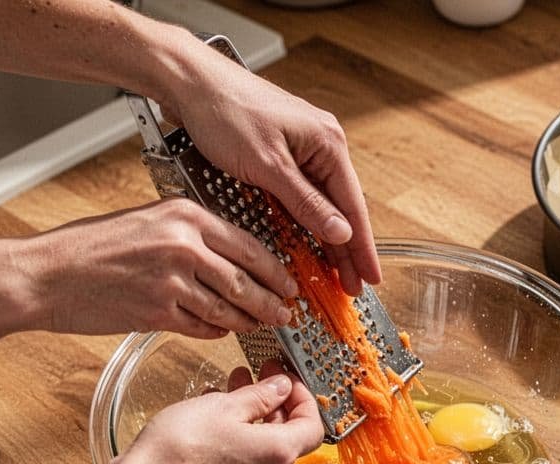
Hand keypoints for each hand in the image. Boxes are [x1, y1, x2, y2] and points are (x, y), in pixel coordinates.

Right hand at [27, 198, 297, 337]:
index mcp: (186, 216)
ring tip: (260, 326)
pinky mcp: (158, 312)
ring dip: (249, 321)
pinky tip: (221, 330)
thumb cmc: (90, 247)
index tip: (290, 282)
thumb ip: (190, 233)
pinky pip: (203, 326)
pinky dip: (216, 331)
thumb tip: (231, 254)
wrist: (46, 274)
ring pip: (229, 308)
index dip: (276, 270)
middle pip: (247, 281)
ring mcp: (172, 280)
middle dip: (272, 301)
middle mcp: (184, 245)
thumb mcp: (147, 221)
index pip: (250, 245)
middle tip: (287, 313)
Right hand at [121, 365, 323, 463]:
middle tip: (257, 374)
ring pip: (262, 445)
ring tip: (229, 387)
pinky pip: (242, 460)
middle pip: (287, 434)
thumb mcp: (223, 406)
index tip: (285, 377)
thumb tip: (281, 387)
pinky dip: (235, 435)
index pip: (312, 425)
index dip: (303, 397)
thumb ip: (259, 395)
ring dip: (251, 414)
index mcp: (279, 453)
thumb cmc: (180, 449)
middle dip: (273, 401)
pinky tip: (211, 413)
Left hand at [163, 43, 379, 295]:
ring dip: (326, 238)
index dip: (361, 246)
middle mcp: (321, 144)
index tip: (370, 276)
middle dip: (347, 249)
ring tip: (335, 272)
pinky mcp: (281, 152)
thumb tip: (340, 232)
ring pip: (321, 203)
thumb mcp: (267, 164)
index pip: (352, 205)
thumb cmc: (226, 111)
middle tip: (353, 286)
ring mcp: (302, 147)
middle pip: (340, 207)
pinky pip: (301, 193)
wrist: (189, 82)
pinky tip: (308, 242)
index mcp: (327, 143)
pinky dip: (306, 220)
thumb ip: (306, 202)